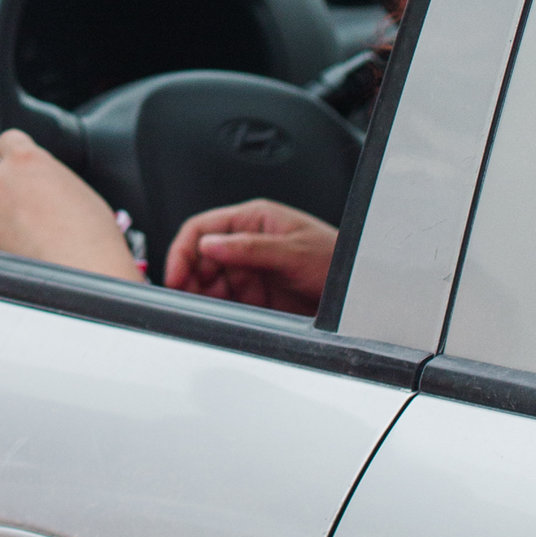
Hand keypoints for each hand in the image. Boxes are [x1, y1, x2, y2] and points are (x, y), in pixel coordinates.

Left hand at [0, 127, 144, 282]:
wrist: (85, 276)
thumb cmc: (92, 237)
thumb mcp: (77, 192)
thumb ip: (49, 181)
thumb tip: (44, 188)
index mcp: (27, 162)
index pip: (5, 140)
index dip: (10, 154)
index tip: (15, 166)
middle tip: (2, 203)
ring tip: (25, 240)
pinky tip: (21, 255)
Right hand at [163, 198, 336, 311]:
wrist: (360, 291)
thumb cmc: (337, 259)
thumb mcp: (293, 252)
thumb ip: (250, 248)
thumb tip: (209, 245)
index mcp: (253, 221)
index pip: (202, 228)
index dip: (183, 251)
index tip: (175, 274)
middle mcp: (246, 243)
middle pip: (200, 258)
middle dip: (188, 277)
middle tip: (183, 298)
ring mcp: (249, 270)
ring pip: (208, 282)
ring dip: (199, 295)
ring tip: (197, 309)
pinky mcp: (255, 294)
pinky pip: (224, 301)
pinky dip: (214, 309)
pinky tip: (214, 316)